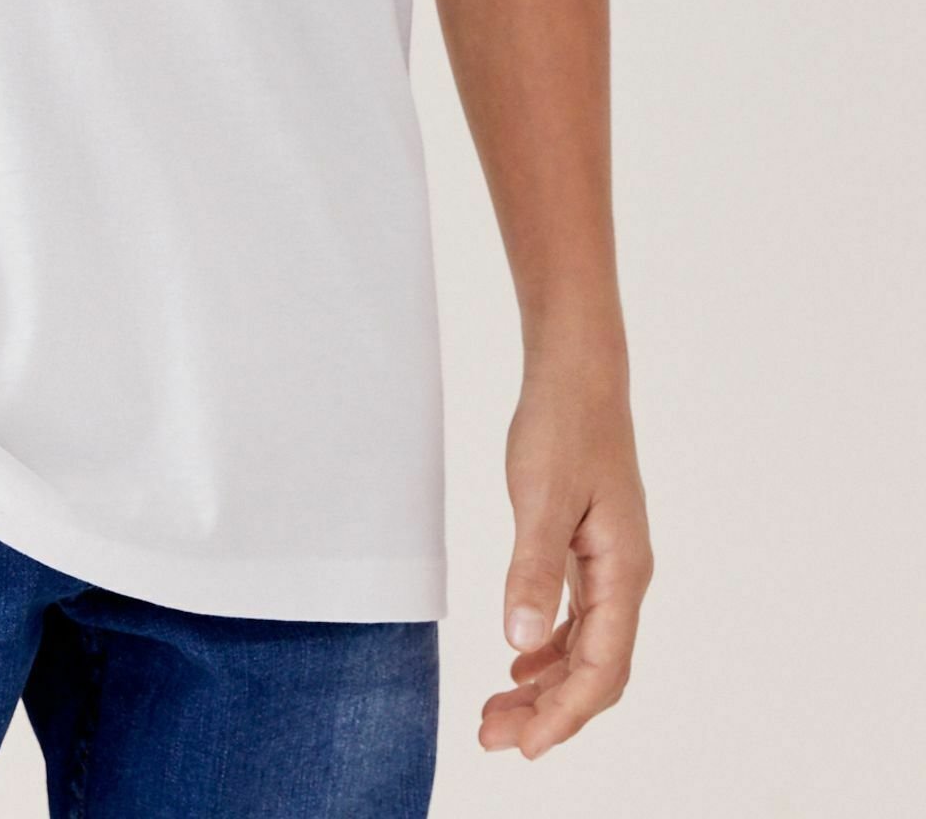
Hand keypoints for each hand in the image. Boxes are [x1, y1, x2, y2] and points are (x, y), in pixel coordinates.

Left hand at [480, 355, 653, 759]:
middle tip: (493, 739)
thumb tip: (517, 644)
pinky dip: (548, 649)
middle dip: (550, 712)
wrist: (577, 372)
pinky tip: (518, 664)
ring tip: (496, 713)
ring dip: (545, 686)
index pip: (602, 668)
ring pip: (585, 648)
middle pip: (595, 670)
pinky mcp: (590, 547)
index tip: (524, 747)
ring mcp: (610, 563)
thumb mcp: (540, 497)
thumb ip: (532, 570)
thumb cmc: (563, 426)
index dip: (565, 714)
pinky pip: (577, 619)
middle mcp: (625, 576)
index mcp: (623, 572)